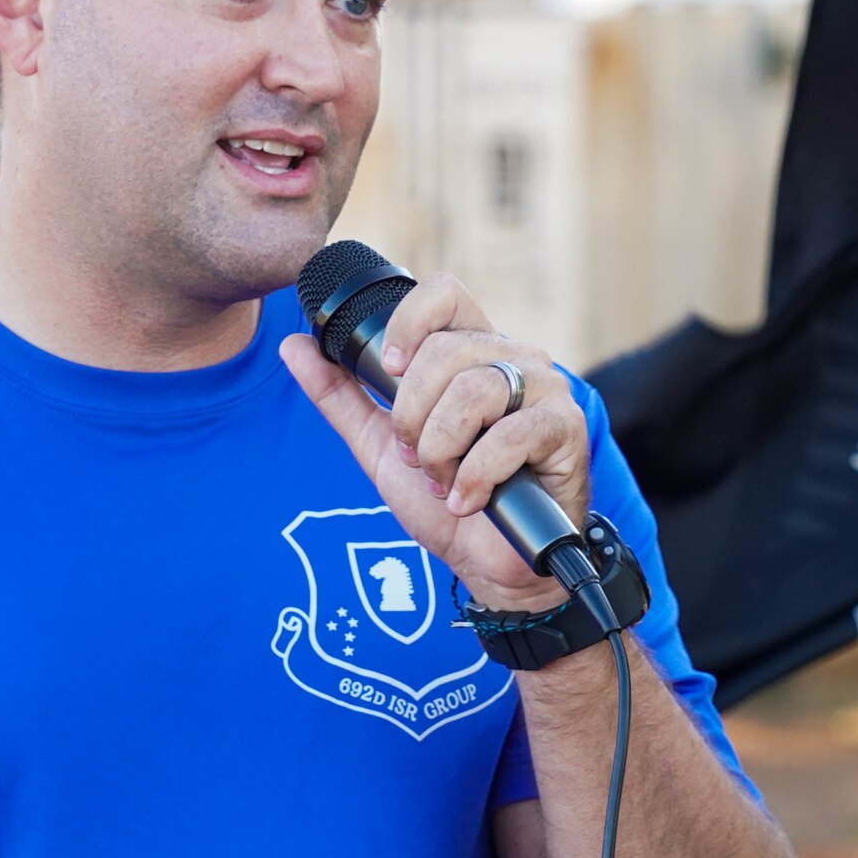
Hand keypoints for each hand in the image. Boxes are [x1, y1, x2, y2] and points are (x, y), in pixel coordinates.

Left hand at [279, 272, 591, 610]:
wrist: (490, 563)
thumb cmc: (444, 499)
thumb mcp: (379, 445)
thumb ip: (339, 394)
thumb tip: (292, 344)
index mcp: (470, 350)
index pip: (443, 294)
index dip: (407, 325)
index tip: (387, 372)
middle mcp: (512, 358)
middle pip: (445, 351)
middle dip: (413, 415)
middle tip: (419, 456)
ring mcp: (545, 389)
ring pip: (474, 390)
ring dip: (442, 449)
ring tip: (446, 480)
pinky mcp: (565, 428)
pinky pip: (509, 436)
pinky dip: (474, 477)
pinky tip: (468, 500)